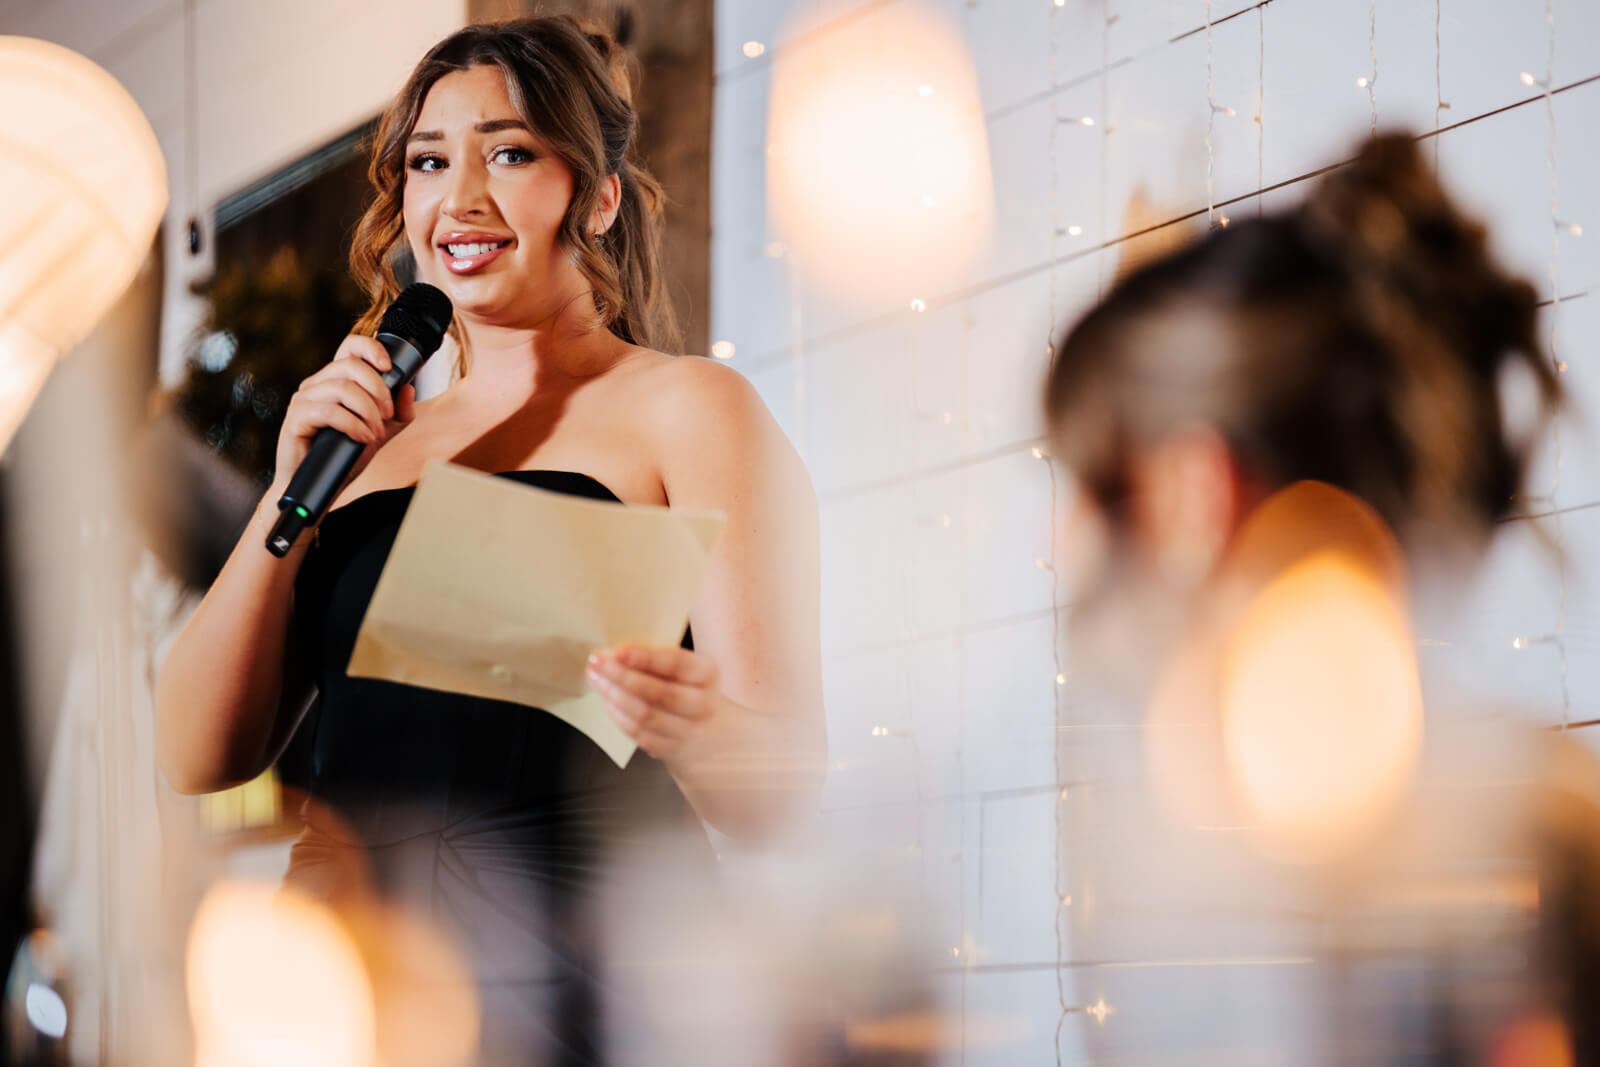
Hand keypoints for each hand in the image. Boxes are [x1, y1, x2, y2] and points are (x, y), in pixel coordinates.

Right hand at [272, 334, 414, 487]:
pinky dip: (354, 425)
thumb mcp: (381, 432)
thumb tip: (409, 387)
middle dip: (378, 388)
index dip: (370, 348)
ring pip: (342, 388)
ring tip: (377, 432)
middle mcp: (317, 383)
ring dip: (368, 411)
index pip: (350, 347)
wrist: (318, 487)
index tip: (389, 366)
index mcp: (335, 380)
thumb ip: (398, 413)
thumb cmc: (344, 455)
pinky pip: (330, 411)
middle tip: (388, 414)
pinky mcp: (296, 418)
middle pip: (350, 365)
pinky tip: (364, 438)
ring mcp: (304, 399)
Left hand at [586, 645, 719, 760]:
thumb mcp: (675, 662)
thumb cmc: (679, 681)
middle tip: (598, 664)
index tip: (619, 651)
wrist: (695, 716)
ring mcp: (690, 730)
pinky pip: (640, 735)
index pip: (679, 665)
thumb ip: (651, 656)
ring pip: (648, 716)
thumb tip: (614, 653)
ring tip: (597, 679)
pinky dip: (619, 717)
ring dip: (616, 696)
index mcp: (708, 673)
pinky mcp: (672, 748)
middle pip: (663, 693)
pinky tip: (607, 700)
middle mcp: (705, 704)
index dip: (647, 658)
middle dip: (624, 677)